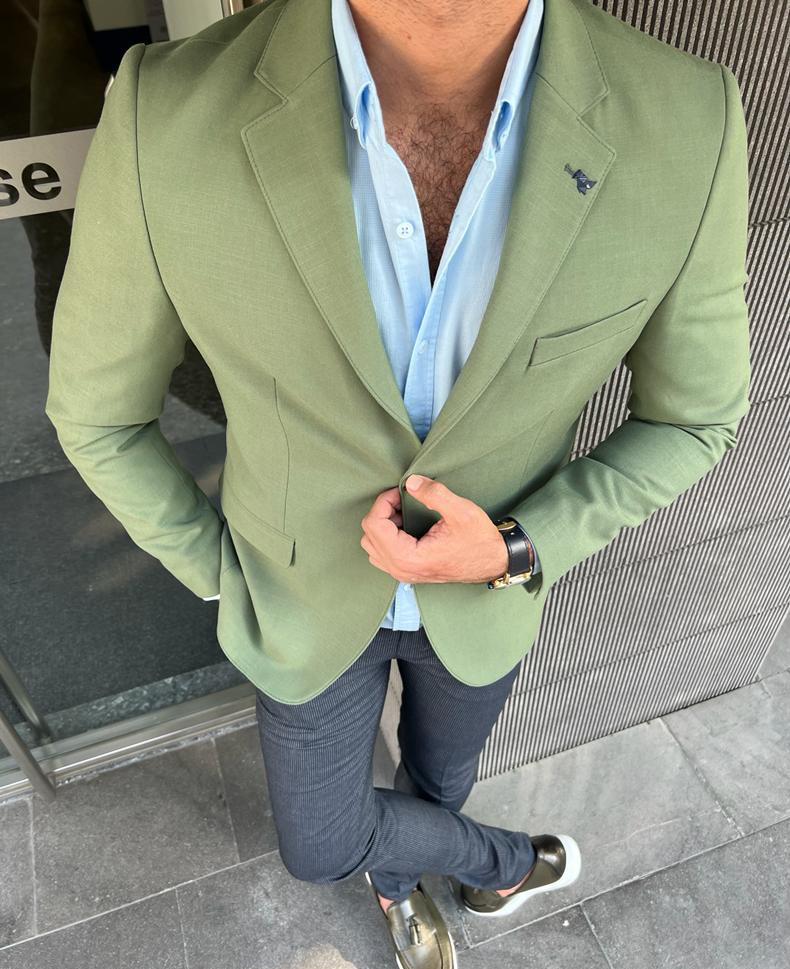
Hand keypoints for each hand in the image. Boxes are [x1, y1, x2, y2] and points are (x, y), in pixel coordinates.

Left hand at [359, 475, 508, 583]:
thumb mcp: (461, 511)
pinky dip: (387, 536)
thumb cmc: (480, 540)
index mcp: (409, 558)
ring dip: (384, 524)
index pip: (374, 525)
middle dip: (383, 512)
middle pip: (369, 534)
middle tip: (403, 500)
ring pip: (372, 544)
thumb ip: (433, 494)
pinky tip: (407, 525)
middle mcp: (401, 570)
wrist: (494, 562)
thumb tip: (410, 482)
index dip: (383, 502)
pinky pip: (381, 552)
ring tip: (405, 512)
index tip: (401, 492)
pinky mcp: (407, 571)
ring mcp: (403, 573)